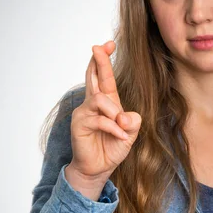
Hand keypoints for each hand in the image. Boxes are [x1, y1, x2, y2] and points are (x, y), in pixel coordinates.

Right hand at [69, 40, 141, 179]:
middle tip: (99, 46)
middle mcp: (93, 103)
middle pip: (93, 76)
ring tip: (121, 127)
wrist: (99, 168)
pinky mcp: (79, 124)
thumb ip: (132, 122)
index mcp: (107, 101)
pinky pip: (100, 119)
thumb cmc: (112, 147)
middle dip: (98, 61)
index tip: (108, 44)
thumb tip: (124, 116)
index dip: (105, 60)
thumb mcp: (130, 133)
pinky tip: (119, 136)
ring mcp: (84, 112)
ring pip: (100, 98)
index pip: (104, 77)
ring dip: (114, 112)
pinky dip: (113, 128)